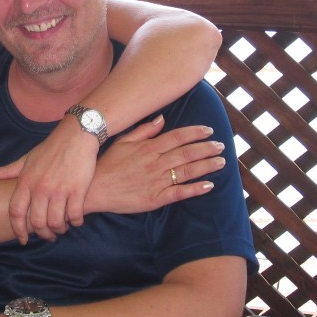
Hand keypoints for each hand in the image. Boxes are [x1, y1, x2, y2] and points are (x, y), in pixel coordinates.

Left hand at [0, 116, 97, 244]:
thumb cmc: (50, 148)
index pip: (16, 211)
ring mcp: (60, 189)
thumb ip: (8, 170)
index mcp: (26, 181)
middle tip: (48, 235)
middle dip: (43, 234)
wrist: (76, 135)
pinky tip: (76, 220)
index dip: (17, 229)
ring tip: (62, 227)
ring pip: (56, 222)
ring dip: (60, 229)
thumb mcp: (27, 158)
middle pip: (37, 222)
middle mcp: (41, 187)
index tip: (22, 239)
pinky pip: (75, 215)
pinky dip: (75, 222)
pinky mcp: (78, 189)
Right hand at [86, 115, 224, 214]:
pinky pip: (179, 193)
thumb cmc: (107, 165)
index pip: (177, 137)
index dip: (195, 133)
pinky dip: (195, 189)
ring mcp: (156, 181)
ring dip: (206, 166)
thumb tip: (162, 118)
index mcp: (148, 148)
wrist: (94, 191)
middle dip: (207, 148)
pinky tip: (209, 185)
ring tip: (221, 162)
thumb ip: (144, 130)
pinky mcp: (155, 198)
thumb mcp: (123, 141)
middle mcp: (155, 163)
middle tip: (222, 146)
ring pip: (187, 171)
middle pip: (187, 153)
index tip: (209, 130)